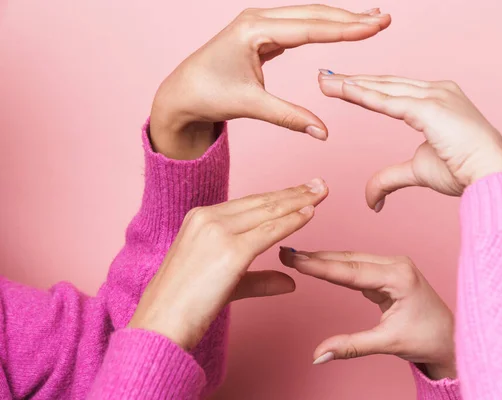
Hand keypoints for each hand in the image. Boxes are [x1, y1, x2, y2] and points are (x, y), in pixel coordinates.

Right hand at [128, 178, 328, 349]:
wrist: (159, 324)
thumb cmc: (184, 306)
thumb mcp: (225, 283)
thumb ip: (259, 279)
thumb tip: (289, 281)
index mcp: (200, 219)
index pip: (248, 204)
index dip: (277, 197)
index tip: (299, 191)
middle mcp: (207, 218)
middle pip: (261, 202)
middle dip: (293, 192)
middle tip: (318, 184)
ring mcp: (218, 232)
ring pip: (267, 211)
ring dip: (298, 200)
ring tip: (321, 191)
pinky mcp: (230, 251)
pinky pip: (269, 232)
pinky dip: (292, 221)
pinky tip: (310, 214)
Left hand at [150, 6, 390, 158]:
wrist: (181, 93)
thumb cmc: (208, 95)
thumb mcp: (250, 105)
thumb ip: (289, 117)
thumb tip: (323, 133)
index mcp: (254, 30)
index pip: (310, 27)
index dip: (345, 29)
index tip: (374, 26)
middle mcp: (257, 19)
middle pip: (313, 14)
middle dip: (349, 18)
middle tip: (383, 19)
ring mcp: (259, 24)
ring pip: (307, 17)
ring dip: (339, 19)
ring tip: (370, 19)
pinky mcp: (261, 33)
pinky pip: (298, 26)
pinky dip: (322, 27)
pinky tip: (340, 27)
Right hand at [279, 248, 455, 379]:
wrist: (450, 339)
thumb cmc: (427, 338)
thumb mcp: (388, 343)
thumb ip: (351, 346)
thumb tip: (317, 355)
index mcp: (399, 277)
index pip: (351, 270)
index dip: (320, 265)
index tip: (296, 259)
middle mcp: (396, 265)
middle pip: (348, 259)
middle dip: (317, 257)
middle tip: (287, 254)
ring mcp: (392, 266)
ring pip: (351, 260)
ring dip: (324, 259)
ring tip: (296, 257)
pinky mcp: (388, 273)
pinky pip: (357, 267)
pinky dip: (336, 266)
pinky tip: (319, 263)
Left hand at [318, 72, 501, 210]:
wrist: (492, 176)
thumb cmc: (464, 171)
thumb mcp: (417, 171)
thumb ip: (390, 178)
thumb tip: (371, 201)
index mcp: (437, 99)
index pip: (393, 90)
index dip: (366, 87)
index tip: (341, 84)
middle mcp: (436, 90)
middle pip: (384, 83)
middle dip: (352, 80)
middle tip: (323, 76)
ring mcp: (434, 95)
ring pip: (383, 88)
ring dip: (350, 84)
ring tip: (323, 80)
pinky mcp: (430, 107)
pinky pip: (388, 101)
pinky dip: (364, 95)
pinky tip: (343, 89)